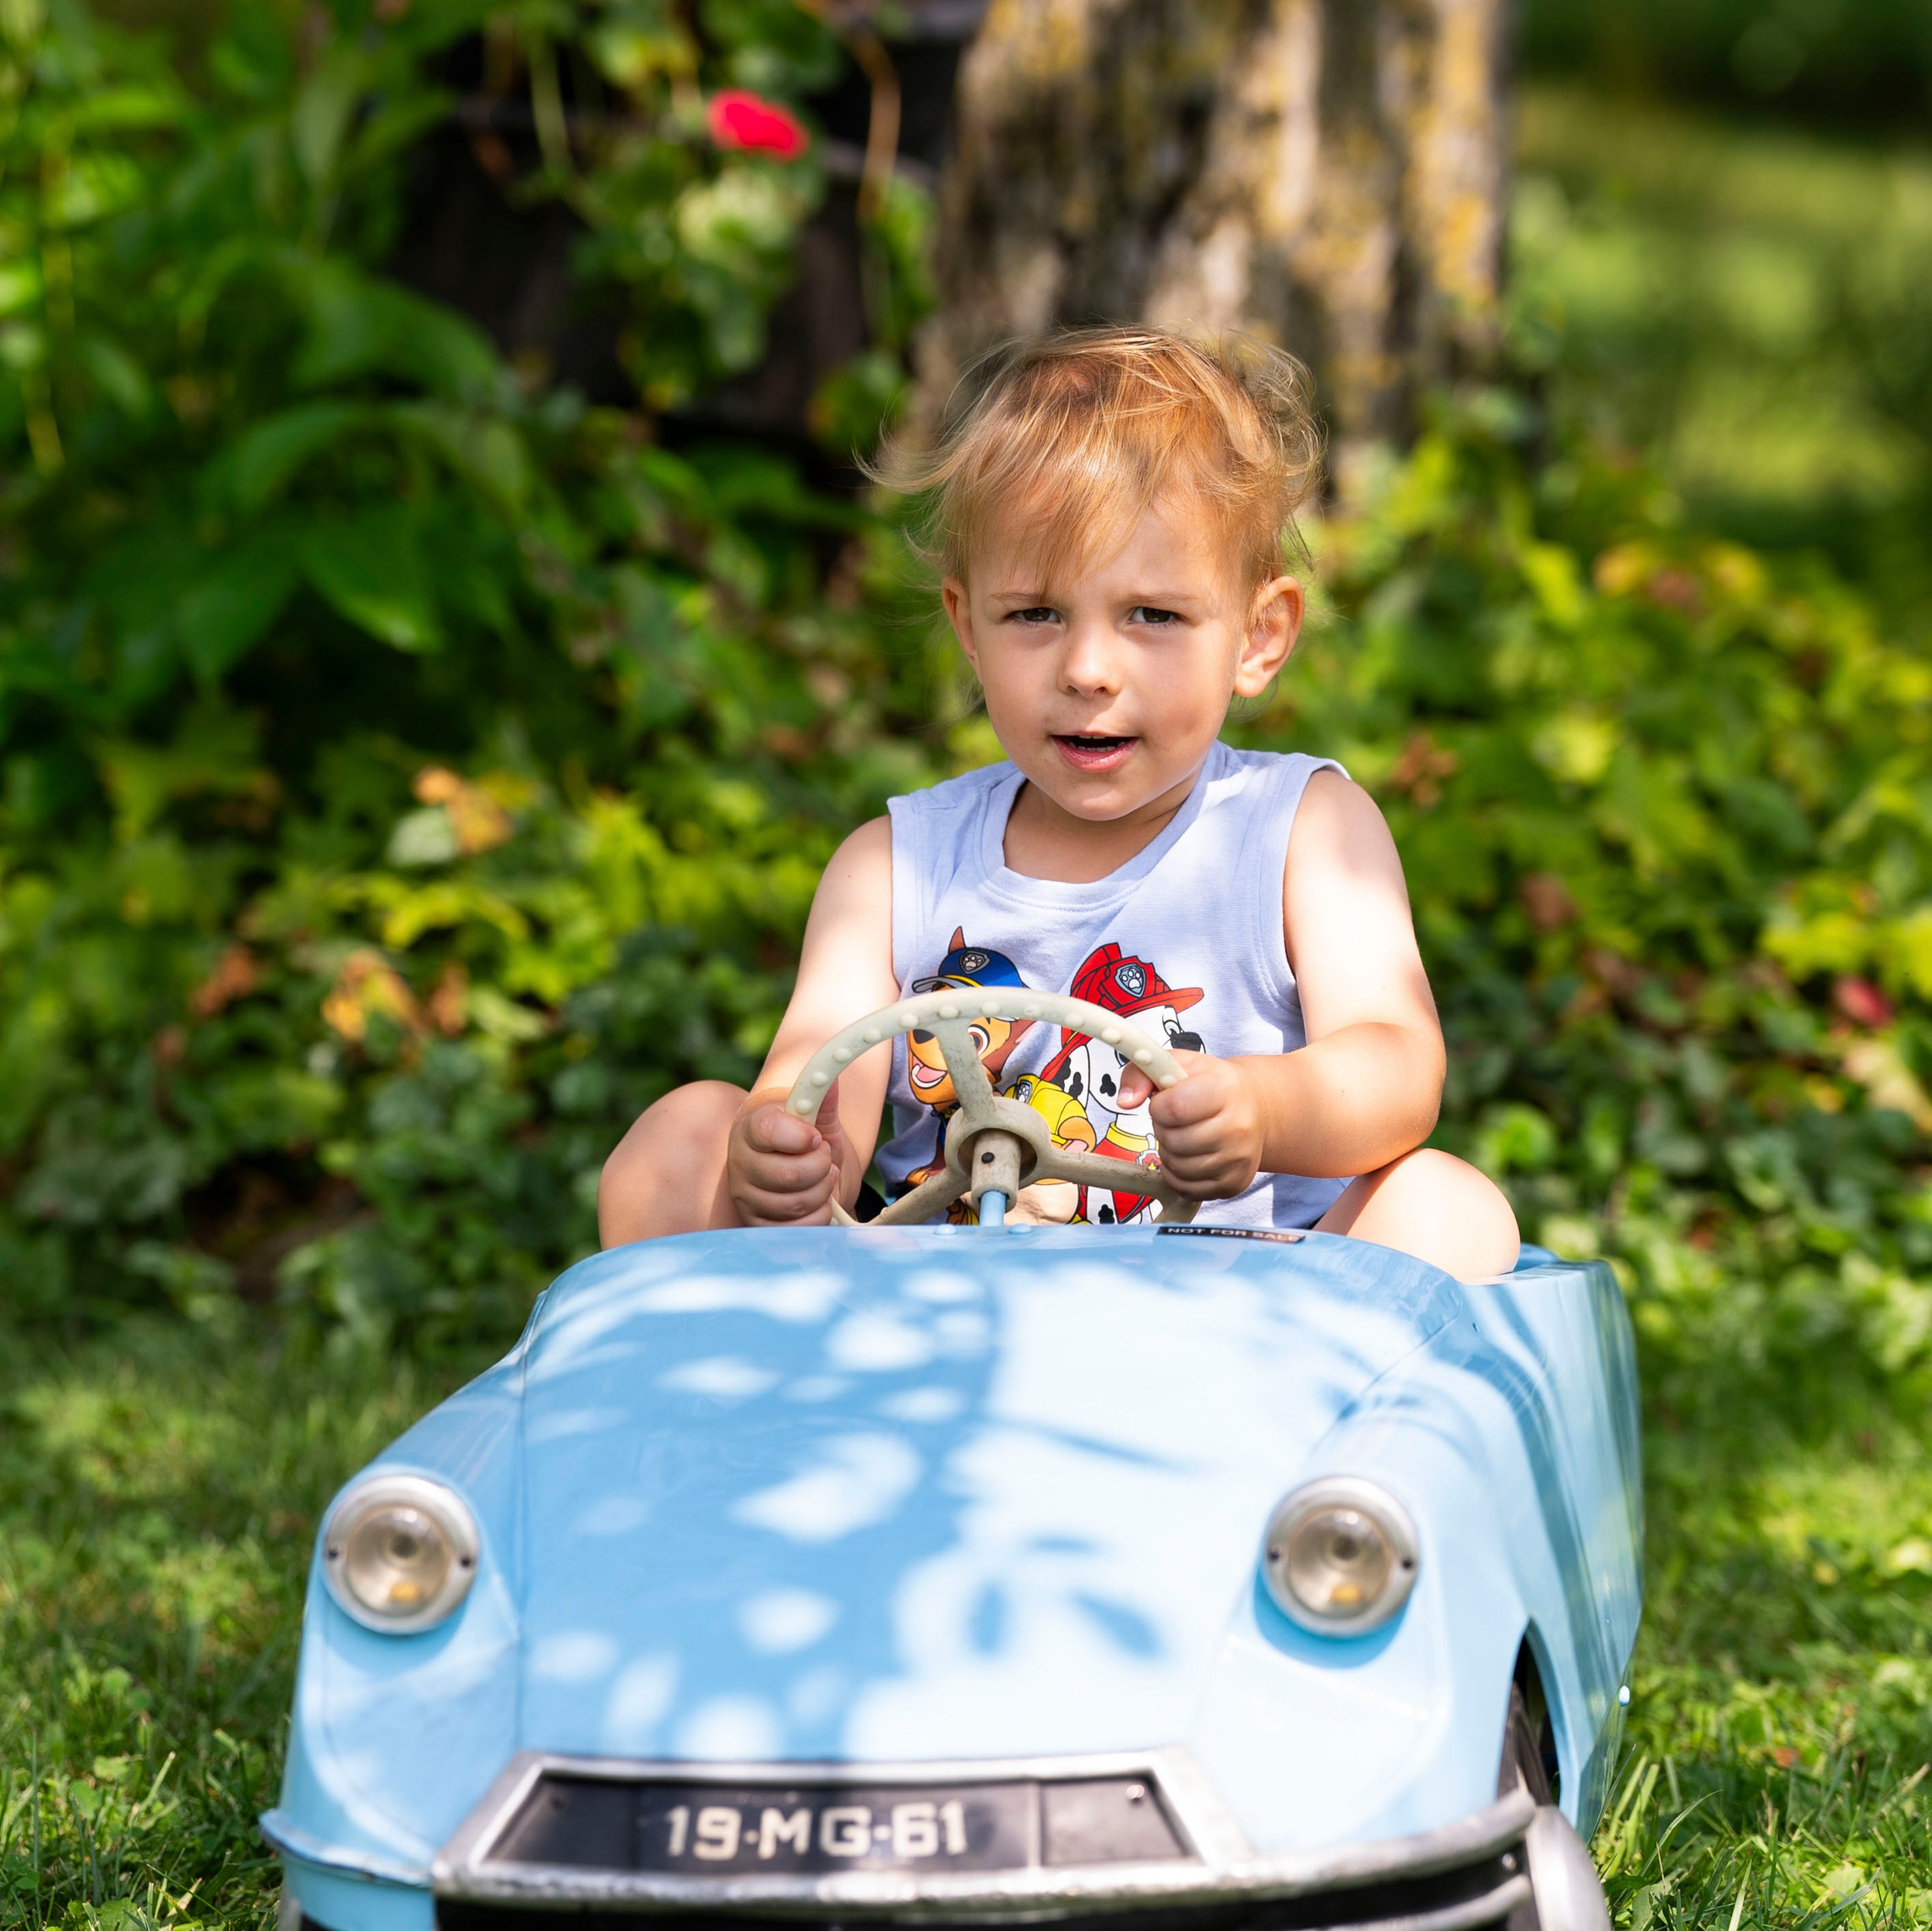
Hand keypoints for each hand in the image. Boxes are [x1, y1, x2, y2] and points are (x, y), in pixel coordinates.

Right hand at [728, 1082, 846, 1224]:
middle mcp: (741, 1164)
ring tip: (823, 1176)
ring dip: (822, 1189)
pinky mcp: (759, 1225)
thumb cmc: (805, 1138)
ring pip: (795, 1203)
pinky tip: (818, 1200)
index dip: (799, 1136)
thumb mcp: (816, 1117)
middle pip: (788, 1174)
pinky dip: (819, 1214)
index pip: (767, 1130)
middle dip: (820, 1165)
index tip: (815, 1136)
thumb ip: (822, 1099)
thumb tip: (831, 1079)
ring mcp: (747, 1198)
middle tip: (824, 1156)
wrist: (798, 1167)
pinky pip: (797, 1229)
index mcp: (751, 1128)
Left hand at [1116, 1053, 1263, 1199]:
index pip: (1174, 1109)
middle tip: (1178, 1121)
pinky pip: (1187, 1189)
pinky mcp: (1235, 1183)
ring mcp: (1239, 1158)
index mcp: (1224, 1089)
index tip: (1168, 1101)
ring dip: (1170, 1154)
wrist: (1256, 1108)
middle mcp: (1239, 1126)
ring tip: (1184, 1136)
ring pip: (1178, 1168)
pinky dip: (1179, 1176)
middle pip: (1173, 1141)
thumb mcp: (1178, 1064)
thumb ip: (1141, 1073)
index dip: (1159, 1107)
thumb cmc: (1211, 1084)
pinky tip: (1190, 1157)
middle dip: (1164, 1130)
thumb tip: (1125, 1101)